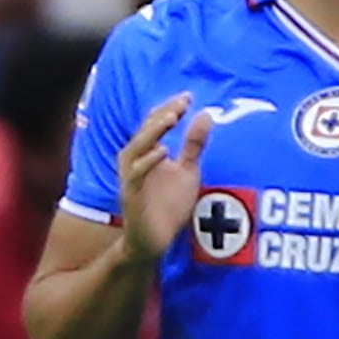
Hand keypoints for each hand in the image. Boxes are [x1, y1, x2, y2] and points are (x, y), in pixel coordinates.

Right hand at [111, 91, 217, 263]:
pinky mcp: (131, 196)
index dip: (169, 109)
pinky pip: (136, 175)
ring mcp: (132, 178)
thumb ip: (194, 145)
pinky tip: (163, 151)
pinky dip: (148, 162)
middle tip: (182, 103)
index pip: (155, 124)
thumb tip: (206, 114)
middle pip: (145, 131)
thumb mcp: (187, 172)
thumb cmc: (168, 207)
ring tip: (171, 118)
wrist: (155, 242)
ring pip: (135, 148)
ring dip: (152, 132)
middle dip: (163, 115)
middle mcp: (136, 161)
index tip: (188, 96)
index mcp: (148, 153)